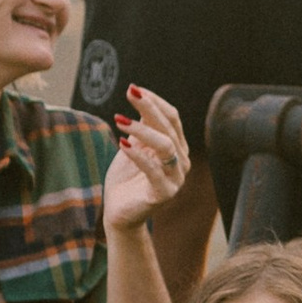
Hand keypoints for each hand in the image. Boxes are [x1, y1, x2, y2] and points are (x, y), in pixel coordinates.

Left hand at [101, 82, 189, 231]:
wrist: (120, 212)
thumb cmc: (126, 178)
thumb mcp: (133, 146)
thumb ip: (140, 127)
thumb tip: (140, 95)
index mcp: (177, 147)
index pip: (172, 117)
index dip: (155, 101)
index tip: (134, 89)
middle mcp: (182, 161)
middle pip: (169, 128)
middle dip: (149, 109)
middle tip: (129, 94)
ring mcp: (176, 178)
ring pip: (166, 146)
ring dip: (143, 130)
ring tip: (119, 119)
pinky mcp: (164, 194)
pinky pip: (154, 170)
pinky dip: (138, 155)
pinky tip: (122, 144)